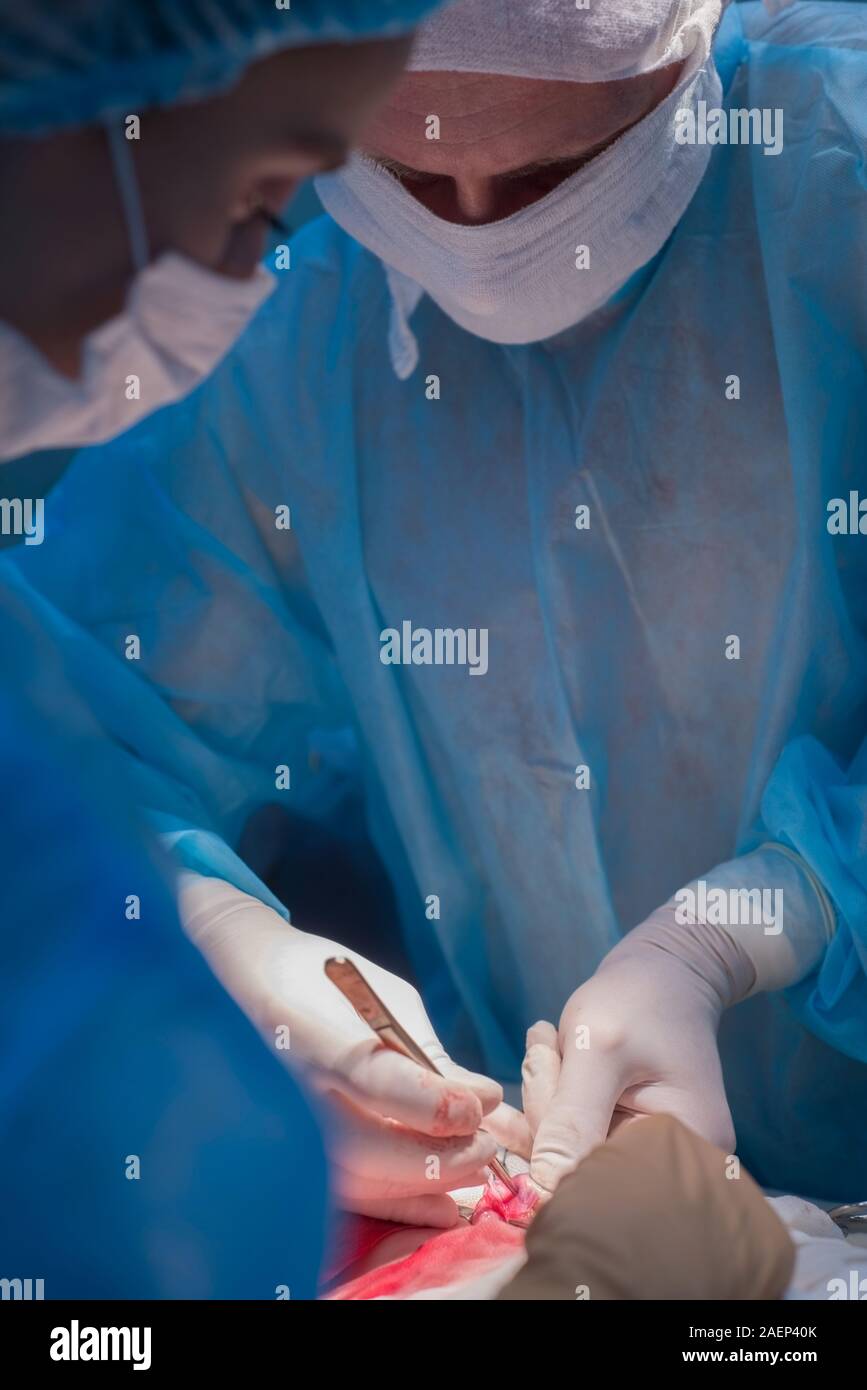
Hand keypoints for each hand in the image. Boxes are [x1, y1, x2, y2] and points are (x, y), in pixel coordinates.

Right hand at [179, 874, 530, 1224]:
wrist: (248, 983)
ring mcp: (279, 1127)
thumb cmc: (327, 983)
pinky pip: (341, 1197)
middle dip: (437, 1156)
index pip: (371, 1079)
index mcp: (310, 1032)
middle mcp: (287, 1088)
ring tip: (474, 1169)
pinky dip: (397, 1206)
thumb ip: (430, 1055)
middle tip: (488, 1144)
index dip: (432, 1100)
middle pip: (363, 1146)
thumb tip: (484, 1100)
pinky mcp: (285, 1153)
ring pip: (354, 1181)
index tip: (478, 1104)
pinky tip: (441, 1206)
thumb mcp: (384, 1001)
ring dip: (424, 1186)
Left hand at [525, 904, 755, 1193]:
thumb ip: (572, 1116)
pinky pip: (570, 1139)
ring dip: (543, 1098)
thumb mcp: (598, 1048)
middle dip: (546, 1109)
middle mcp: (674, 1164)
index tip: (540, 1076)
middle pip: (580, 1167)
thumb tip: (544, 1187)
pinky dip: (548, 1101)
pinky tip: (548, 1052)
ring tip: (550, 1040)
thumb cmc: (638, 1001)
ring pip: (566, 1152)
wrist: (663, 973)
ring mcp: (647, 1154)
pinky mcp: (622, 1138)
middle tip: (545, 1045)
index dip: (553, 1144)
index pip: (601, 1176)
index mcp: (685, 1148)